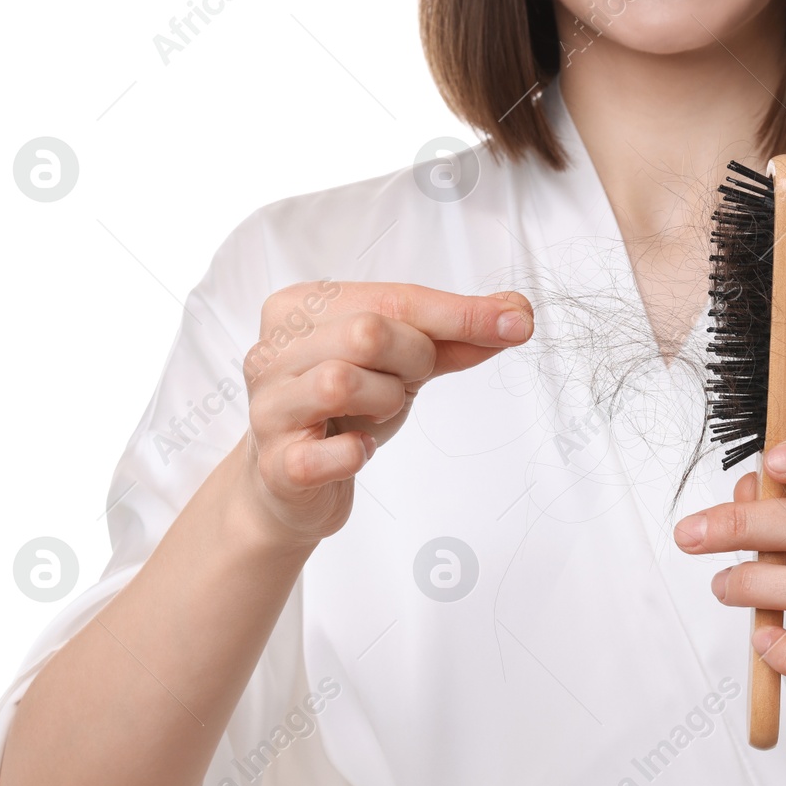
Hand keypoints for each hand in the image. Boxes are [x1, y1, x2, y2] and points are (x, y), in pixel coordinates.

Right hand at [238, 280, 532, 547]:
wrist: (292, 486)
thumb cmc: (345, 411)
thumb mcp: (400, 363)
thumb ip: (454, 338)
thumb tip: (516, 316)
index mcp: (300, 308)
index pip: (393, 299)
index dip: (460, 314)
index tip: (516, 323)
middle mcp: (272, 351)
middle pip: (365, 333)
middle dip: (412, 359)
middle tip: (409, 380)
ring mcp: (269, 407)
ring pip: (341, 383)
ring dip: (384, 401)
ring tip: (378, 411)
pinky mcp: (277, 465)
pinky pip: (331, 452)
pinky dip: (359, 451)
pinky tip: (359, 448)